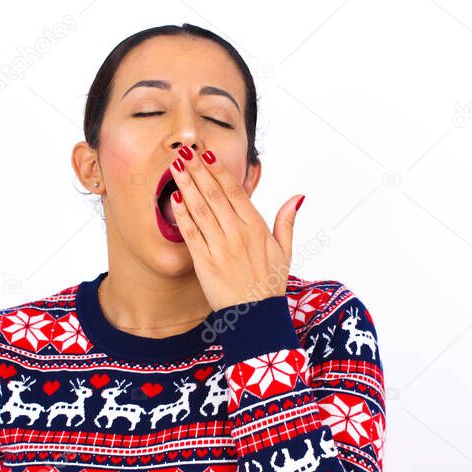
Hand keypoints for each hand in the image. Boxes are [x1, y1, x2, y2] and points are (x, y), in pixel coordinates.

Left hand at [168, 147, 304, 310]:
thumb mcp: (285, 252)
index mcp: (257, 228)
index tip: (207, 154)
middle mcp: (238, 234)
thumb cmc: (270, 285)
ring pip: (200, 210)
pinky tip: (174, 199)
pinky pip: (191, 234)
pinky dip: (182, 215)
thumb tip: (297, 197)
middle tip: (184, 151)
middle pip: (215, 195)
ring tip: (175, 168)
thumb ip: (287, 221)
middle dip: (198, 171)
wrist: (258, 319)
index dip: (220, 171)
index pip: (236, 192)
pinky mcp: (205, 263)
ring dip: (186, 186)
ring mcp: (221, 248)